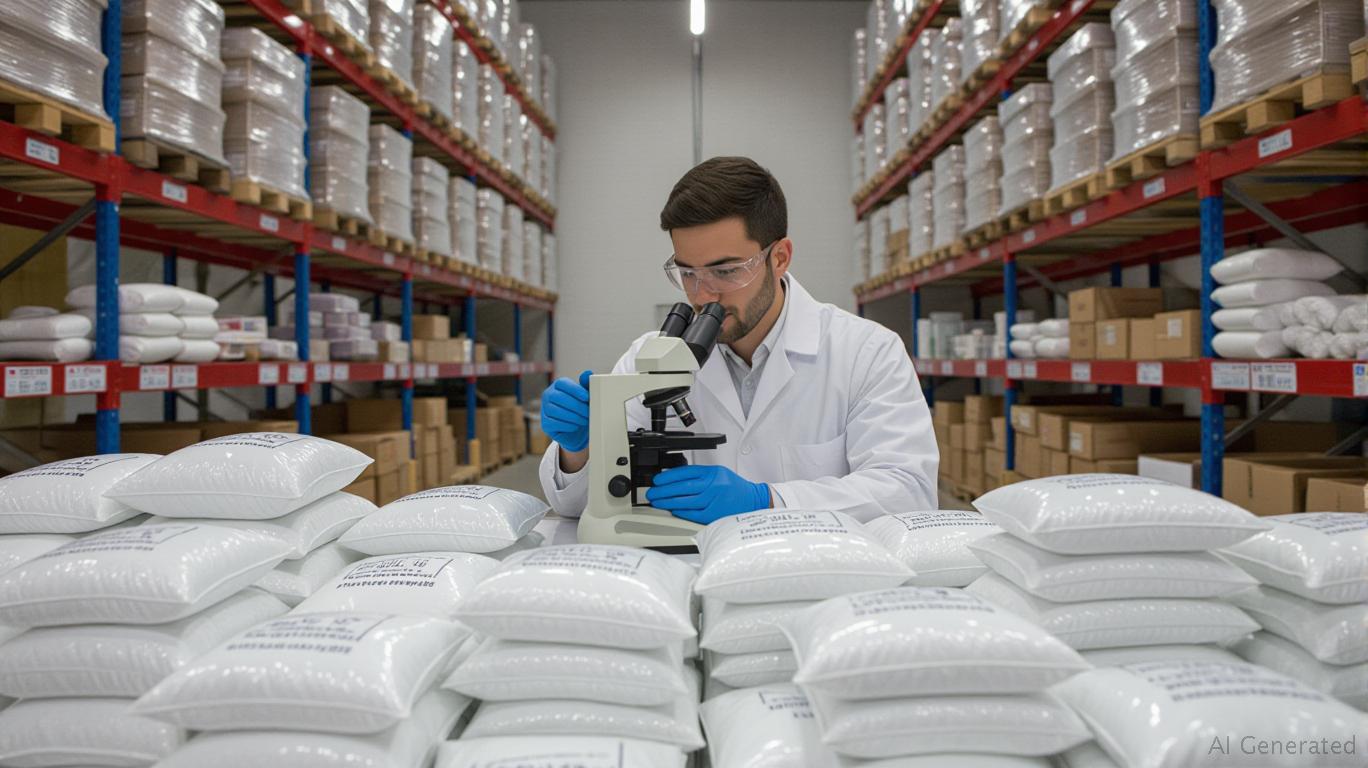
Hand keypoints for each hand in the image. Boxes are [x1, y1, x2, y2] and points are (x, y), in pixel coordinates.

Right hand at [540, 370, 592, 452]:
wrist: (578, 430)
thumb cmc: (582, 409)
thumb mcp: (586, 396)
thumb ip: (587, 385)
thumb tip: (588, 373)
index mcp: (558, 385)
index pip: (563, 384)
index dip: (575, 390)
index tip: (587, 398)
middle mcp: (548, 395)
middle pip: (559, 397)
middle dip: (576, 406)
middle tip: (589, 413)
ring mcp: (544, 409)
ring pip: (556, 411)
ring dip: (573, 417)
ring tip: (585, 420)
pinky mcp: (545, 424)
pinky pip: (554, 423)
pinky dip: (566, 425)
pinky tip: (575, 426)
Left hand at [645, 464, 770, 524]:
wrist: (754, 501)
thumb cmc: (734, 488)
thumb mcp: (719, 474)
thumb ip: (700, 475)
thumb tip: (675, 479)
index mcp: (713, 473)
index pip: (686, 472)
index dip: (668, 476)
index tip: (657, 480)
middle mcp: (714, 485)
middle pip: (683, 487)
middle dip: (663, 490)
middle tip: (652, 493)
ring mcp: (714, 500)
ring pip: (686, 501)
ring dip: (668, 501)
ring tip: (657, 502)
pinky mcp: (716, 514)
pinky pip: (694, 513)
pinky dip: (681, 512)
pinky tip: (672, 510)